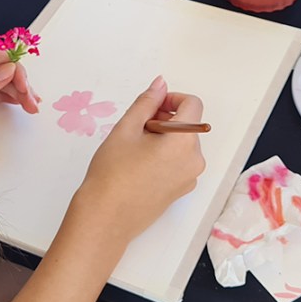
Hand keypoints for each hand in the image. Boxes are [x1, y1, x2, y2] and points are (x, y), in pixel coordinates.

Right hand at [75, 77, 206, 241]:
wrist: (106, 218)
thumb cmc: (112, 171)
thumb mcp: (126, 129)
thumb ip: (147, 102)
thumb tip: (161, 83)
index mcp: (185, 142)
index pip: (192, 105)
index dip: (171, 98)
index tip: (150, 106)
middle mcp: (195, 161)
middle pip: (187, 125)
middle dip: (164, 118)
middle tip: (135, 127)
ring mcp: (189, 178)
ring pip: (181, 143)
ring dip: (163, 136)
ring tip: (134, 147)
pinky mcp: (180, 191)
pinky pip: (179, 162)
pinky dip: (164, 154)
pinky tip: (139, 164)